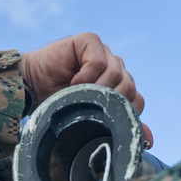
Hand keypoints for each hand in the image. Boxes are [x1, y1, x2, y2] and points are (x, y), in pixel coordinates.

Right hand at [21, 32, 146, 119]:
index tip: (101, 119)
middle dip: (108, 101)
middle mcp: (114, 66)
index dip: (122, 111)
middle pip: (129, 86)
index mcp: (119, 84)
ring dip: (95, 89)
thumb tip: (149, 140)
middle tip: (87, 106)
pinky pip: (98, 62)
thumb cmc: (58, 102)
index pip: (136, 99)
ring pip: (116, 73)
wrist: (31, 86)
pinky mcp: (89, 41)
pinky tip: (72, 81)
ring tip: (77, 94)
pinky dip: (85, 76)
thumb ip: (119, 123)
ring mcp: (103, 52)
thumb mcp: (91, 117)